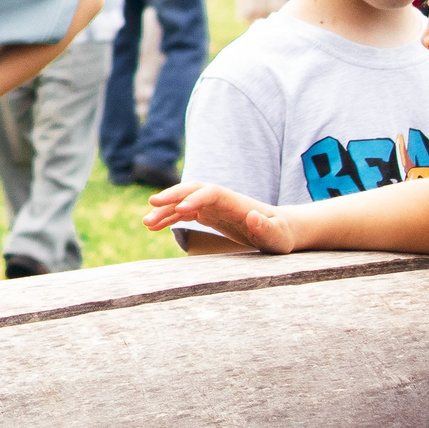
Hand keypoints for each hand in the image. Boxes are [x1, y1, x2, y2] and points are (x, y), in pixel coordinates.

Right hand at [141, 181, 299, 252]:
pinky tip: (154, 226)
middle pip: (192, 190)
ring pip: (183, 201)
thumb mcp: (280, 236)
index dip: (195, 198)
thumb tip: (252, 216)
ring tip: (146, 223)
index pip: (212, 193)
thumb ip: (268, 228)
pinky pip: (183, 213)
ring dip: (165, 209)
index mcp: (236, 202)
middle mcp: (221, 200)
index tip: (181, 210)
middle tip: (151, 203)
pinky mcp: (208, 214)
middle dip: (172, 195)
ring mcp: (213, 206)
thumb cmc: (282, 235)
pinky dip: (168, 217)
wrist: (281, 231)